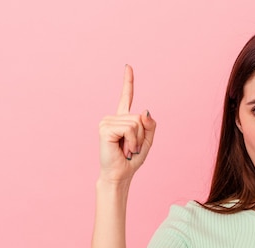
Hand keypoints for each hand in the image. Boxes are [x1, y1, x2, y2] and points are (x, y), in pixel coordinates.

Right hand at [97, 65, 155, 183]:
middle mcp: (113, 118)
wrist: (120, 174)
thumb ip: (150, 125)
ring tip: (127, 150)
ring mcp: (107, 122)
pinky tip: (124, 150)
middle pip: (140, 117)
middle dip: (142, 135)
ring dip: (137, 141)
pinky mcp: (105, 129)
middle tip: (131, 148)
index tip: (128, 66)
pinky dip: (132, 142)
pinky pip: (130, 129)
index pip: (126, 97)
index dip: (128, 81)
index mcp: (123, 119)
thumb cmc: (131, 160)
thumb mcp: (147, 141)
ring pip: (136, 123)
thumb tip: (144, 111)